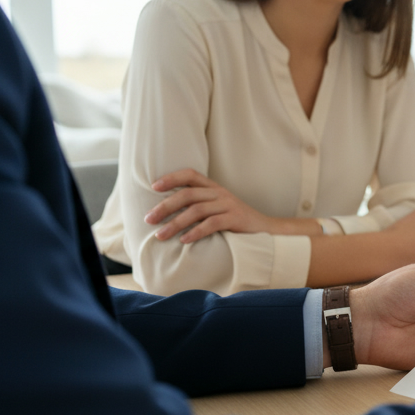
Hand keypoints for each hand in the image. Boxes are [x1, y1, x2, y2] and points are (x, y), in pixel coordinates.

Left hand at [146, 169, 274, 242]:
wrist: (266, 230)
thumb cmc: (235, 221)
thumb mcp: (217, 208)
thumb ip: (198, 205)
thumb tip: (166, 212)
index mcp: (213, 188)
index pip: (191, 174)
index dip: (171, 178)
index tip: (153, 187)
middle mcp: (220, 193)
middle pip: (187, 194)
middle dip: (165, 206)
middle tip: (148, 219)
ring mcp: (228, 205)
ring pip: (196, 210)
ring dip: (175, 223)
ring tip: (160, 235)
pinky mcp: (236, 219)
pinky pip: (212, 224)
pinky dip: (195, 232)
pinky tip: (184, 240)